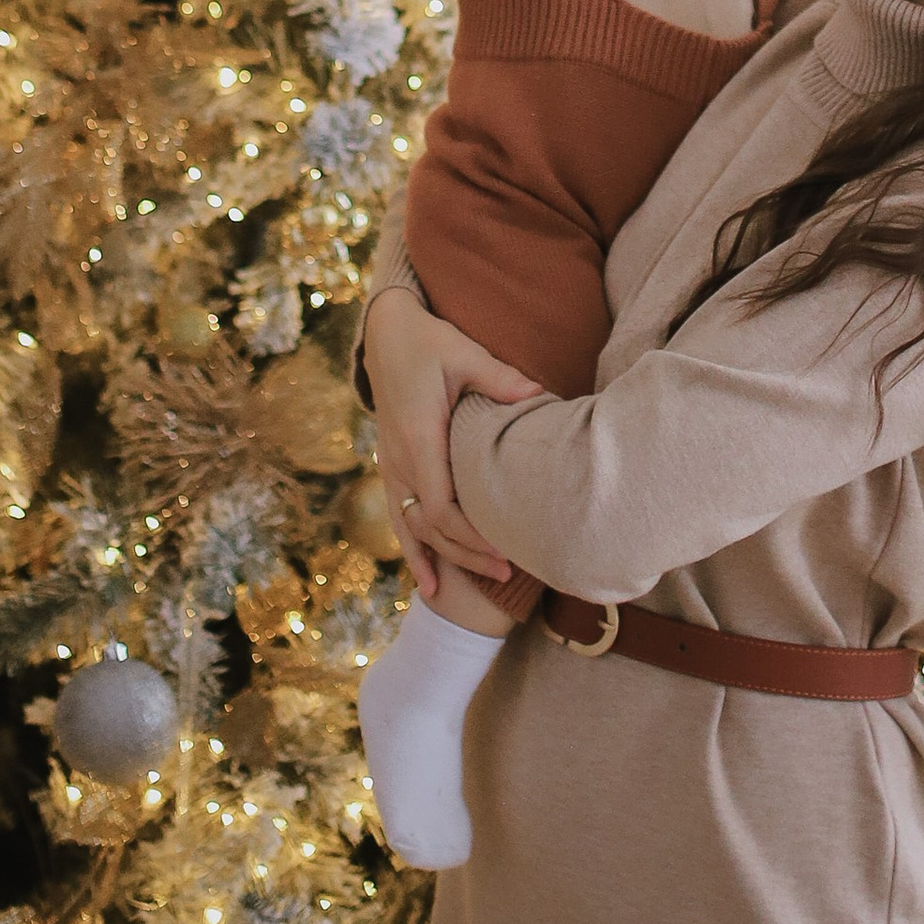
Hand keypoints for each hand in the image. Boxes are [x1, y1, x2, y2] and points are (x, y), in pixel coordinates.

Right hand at [364, 286, 542, 601]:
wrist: (385, 333)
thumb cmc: (428, 342)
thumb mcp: (463, 353)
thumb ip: (499, 378)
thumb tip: (538, 395)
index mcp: (419, 438)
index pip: (440, 506)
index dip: (471, 536)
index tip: (505, 552)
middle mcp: (399, 459)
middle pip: (430, 526)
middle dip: (466, 554)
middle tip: (506, 575)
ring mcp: (391, 465)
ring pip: (411, 528)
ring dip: (443, 558)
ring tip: (471, 590)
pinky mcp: (391, 465)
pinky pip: (399, 517)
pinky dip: (414, 551)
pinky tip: (428, 582)